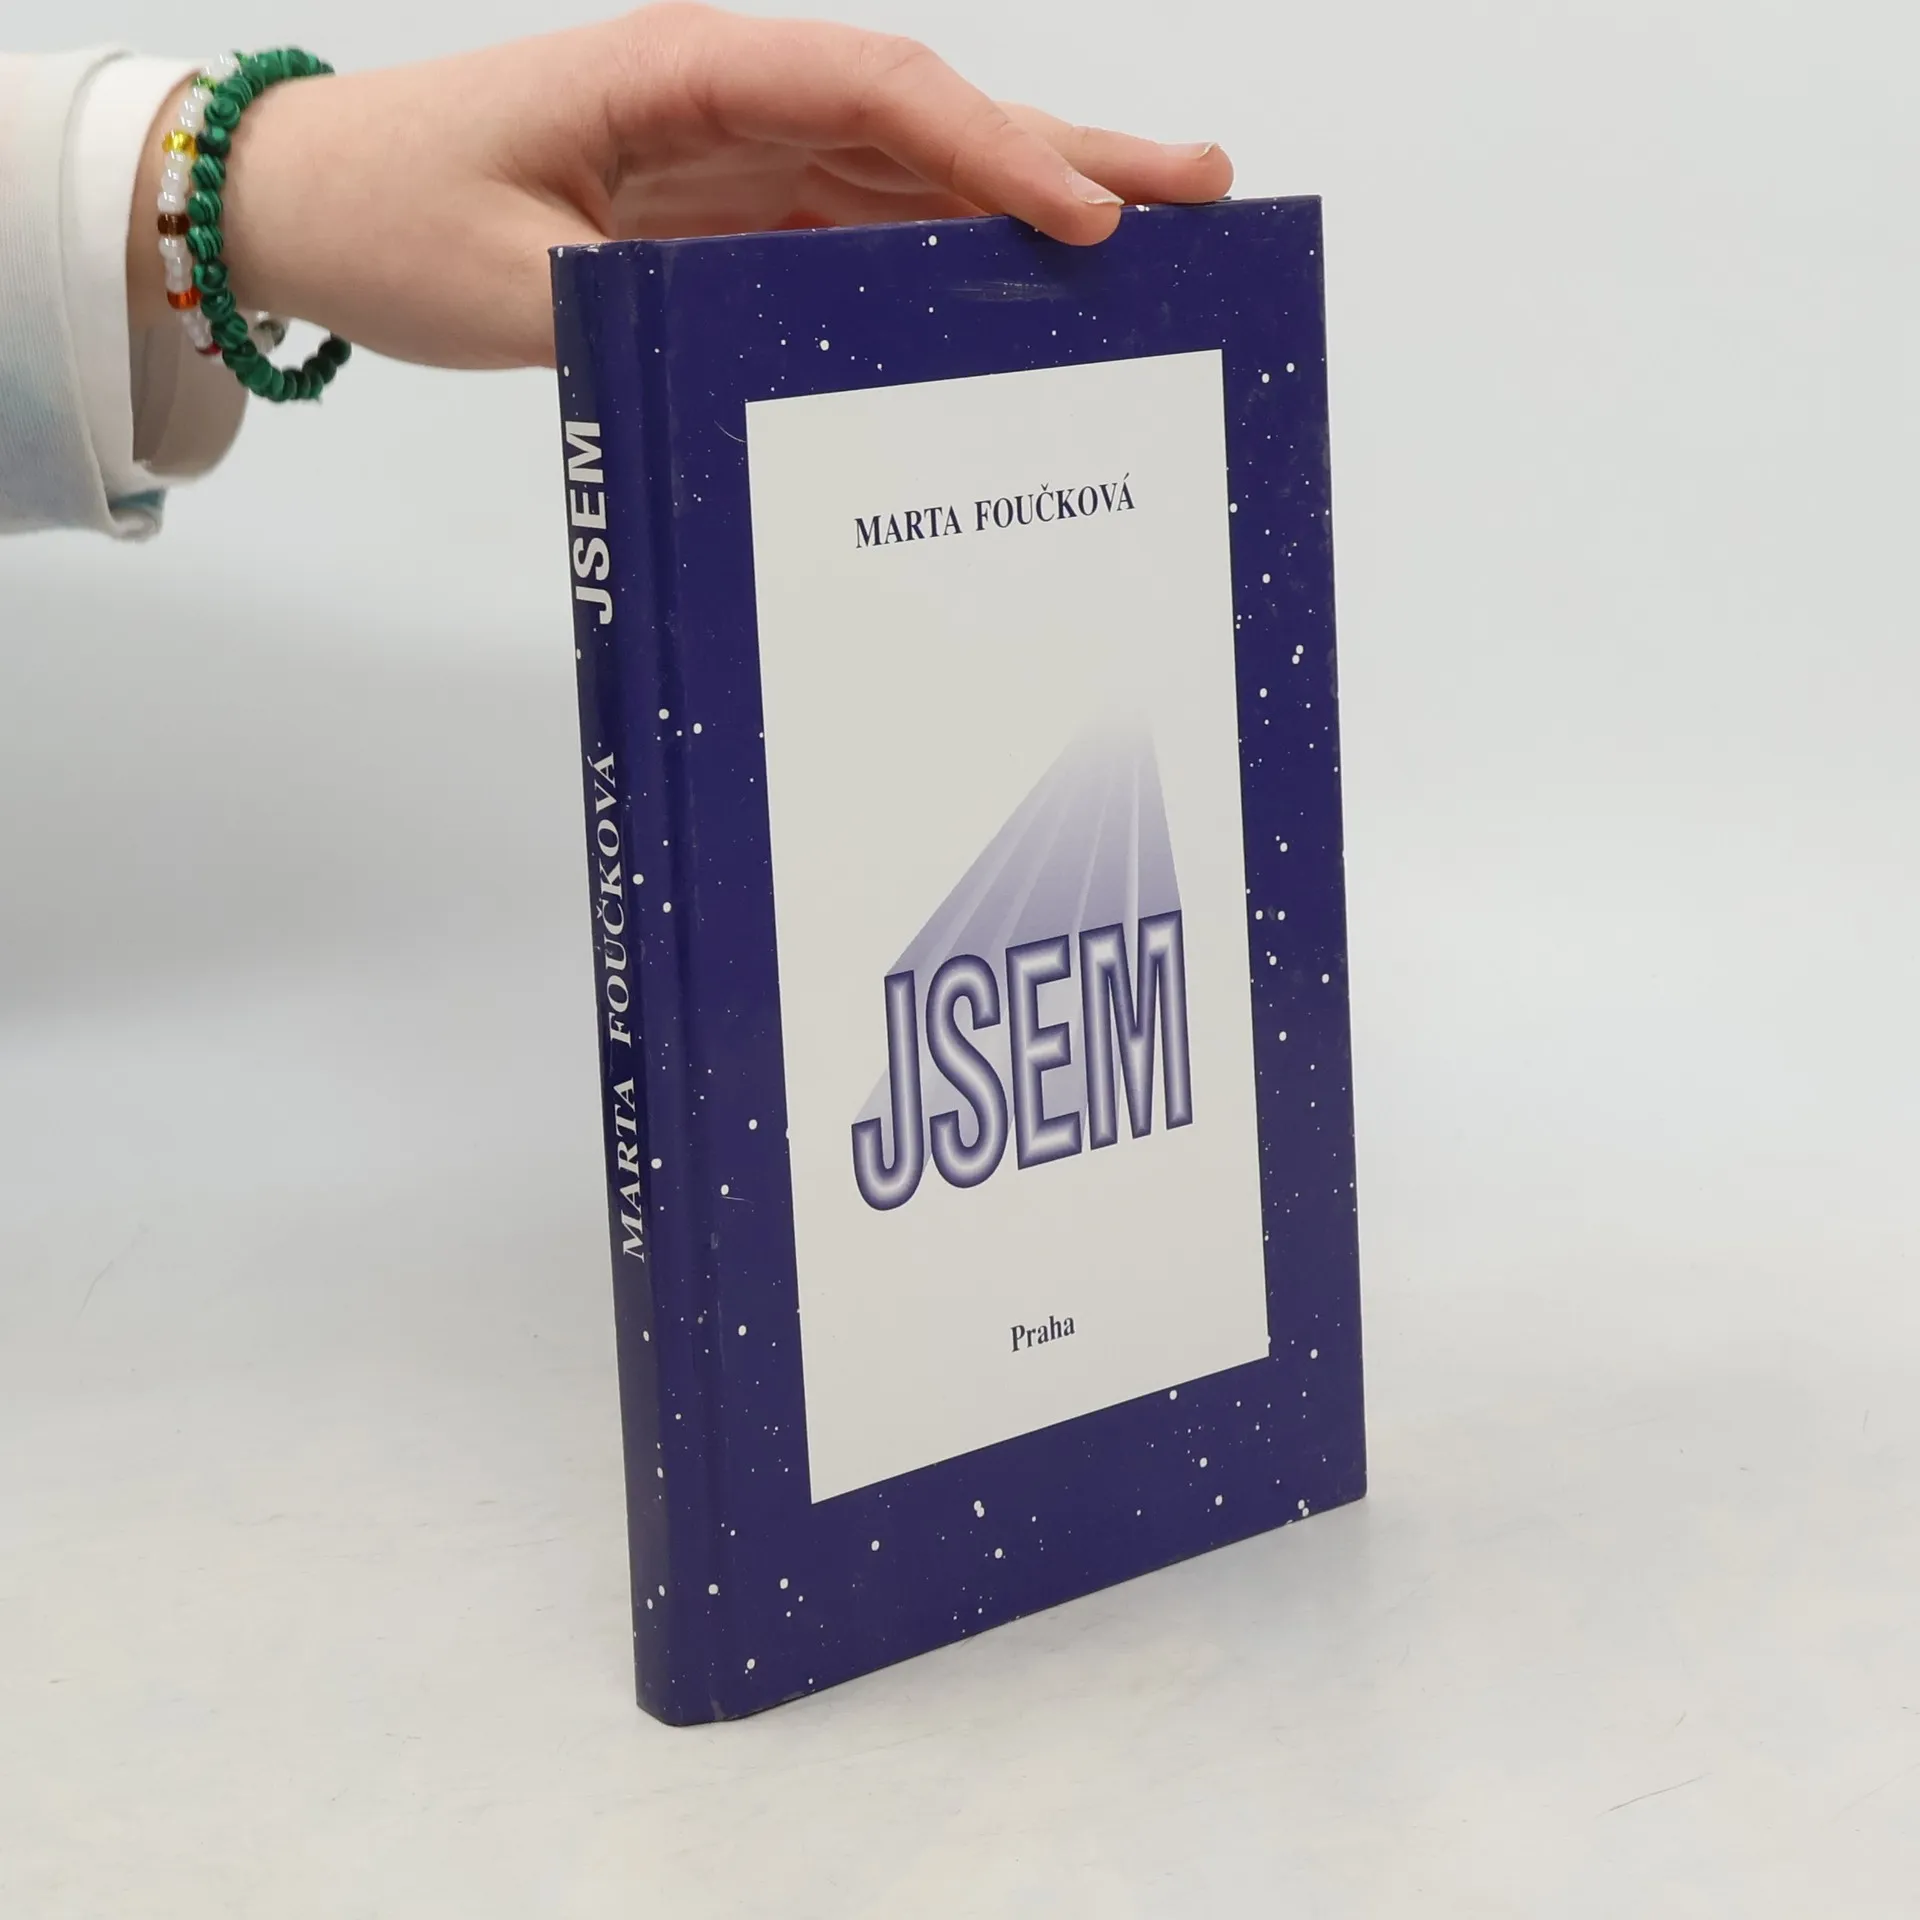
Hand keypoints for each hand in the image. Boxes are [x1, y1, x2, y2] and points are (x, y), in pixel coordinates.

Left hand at [129, 4, 1233, 369]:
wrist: (315, 201)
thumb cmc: (393, 213)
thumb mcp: (517, 279)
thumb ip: (653, 305)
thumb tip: (786, 353)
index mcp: (687, 72)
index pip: (877, 92)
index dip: (994, 150)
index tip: (1088, 220)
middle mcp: (737, 97)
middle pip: (935, 114)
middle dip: (1070, 148)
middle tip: (1199, 186)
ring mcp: (745, 151)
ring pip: (920, 165)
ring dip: (1036, 194)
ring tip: (1156, 228)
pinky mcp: (736, 208)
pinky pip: (867, 222)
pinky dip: (954, 249)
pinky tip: (1023, 282)